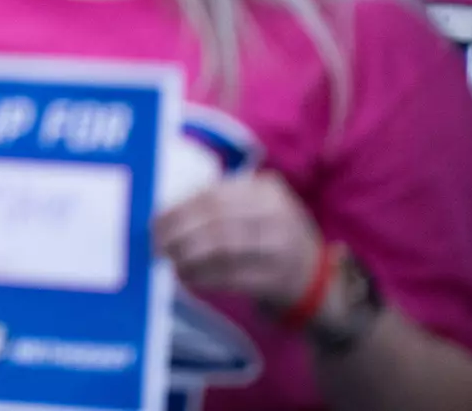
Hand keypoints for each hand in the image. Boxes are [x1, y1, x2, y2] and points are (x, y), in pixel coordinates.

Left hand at [154, 171, 321, 309]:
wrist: (318, 281)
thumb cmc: (270, 238)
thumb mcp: (255, 209)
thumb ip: (220, 205)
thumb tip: (163, 213)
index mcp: (266, 190)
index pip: (212, 195)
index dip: (178, 209)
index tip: (153, 221)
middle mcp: (277, 215)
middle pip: (216, 221)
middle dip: (178, 233)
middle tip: (155, 244)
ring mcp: (282, 248)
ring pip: (222, 249)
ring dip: (187, 256)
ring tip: (168, 261)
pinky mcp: (279, 280)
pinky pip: (232, 277)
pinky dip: (203, 277)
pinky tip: (187, 278)